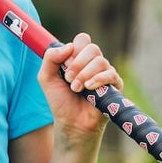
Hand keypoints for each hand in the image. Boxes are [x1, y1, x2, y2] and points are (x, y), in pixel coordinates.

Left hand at [39, 33, 122, 149]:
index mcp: (79, 58)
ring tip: (75, 88)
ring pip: (100, 61)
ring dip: (84, 74)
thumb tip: (69, 46)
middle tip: (68, 79)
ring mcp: (105, 73)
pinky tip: (89, 88)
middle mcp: (93, 63)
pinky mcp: (115, 86)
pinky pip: (111, 73)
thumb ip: (50, 58)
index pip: (83, 40)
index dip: (74, 49)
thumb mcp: (46, 77)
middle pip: (92, 48)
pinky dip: (98, 79)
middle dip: (77, 63)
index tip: (65, 64)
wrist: (70, 122)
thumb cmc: (60, 101)